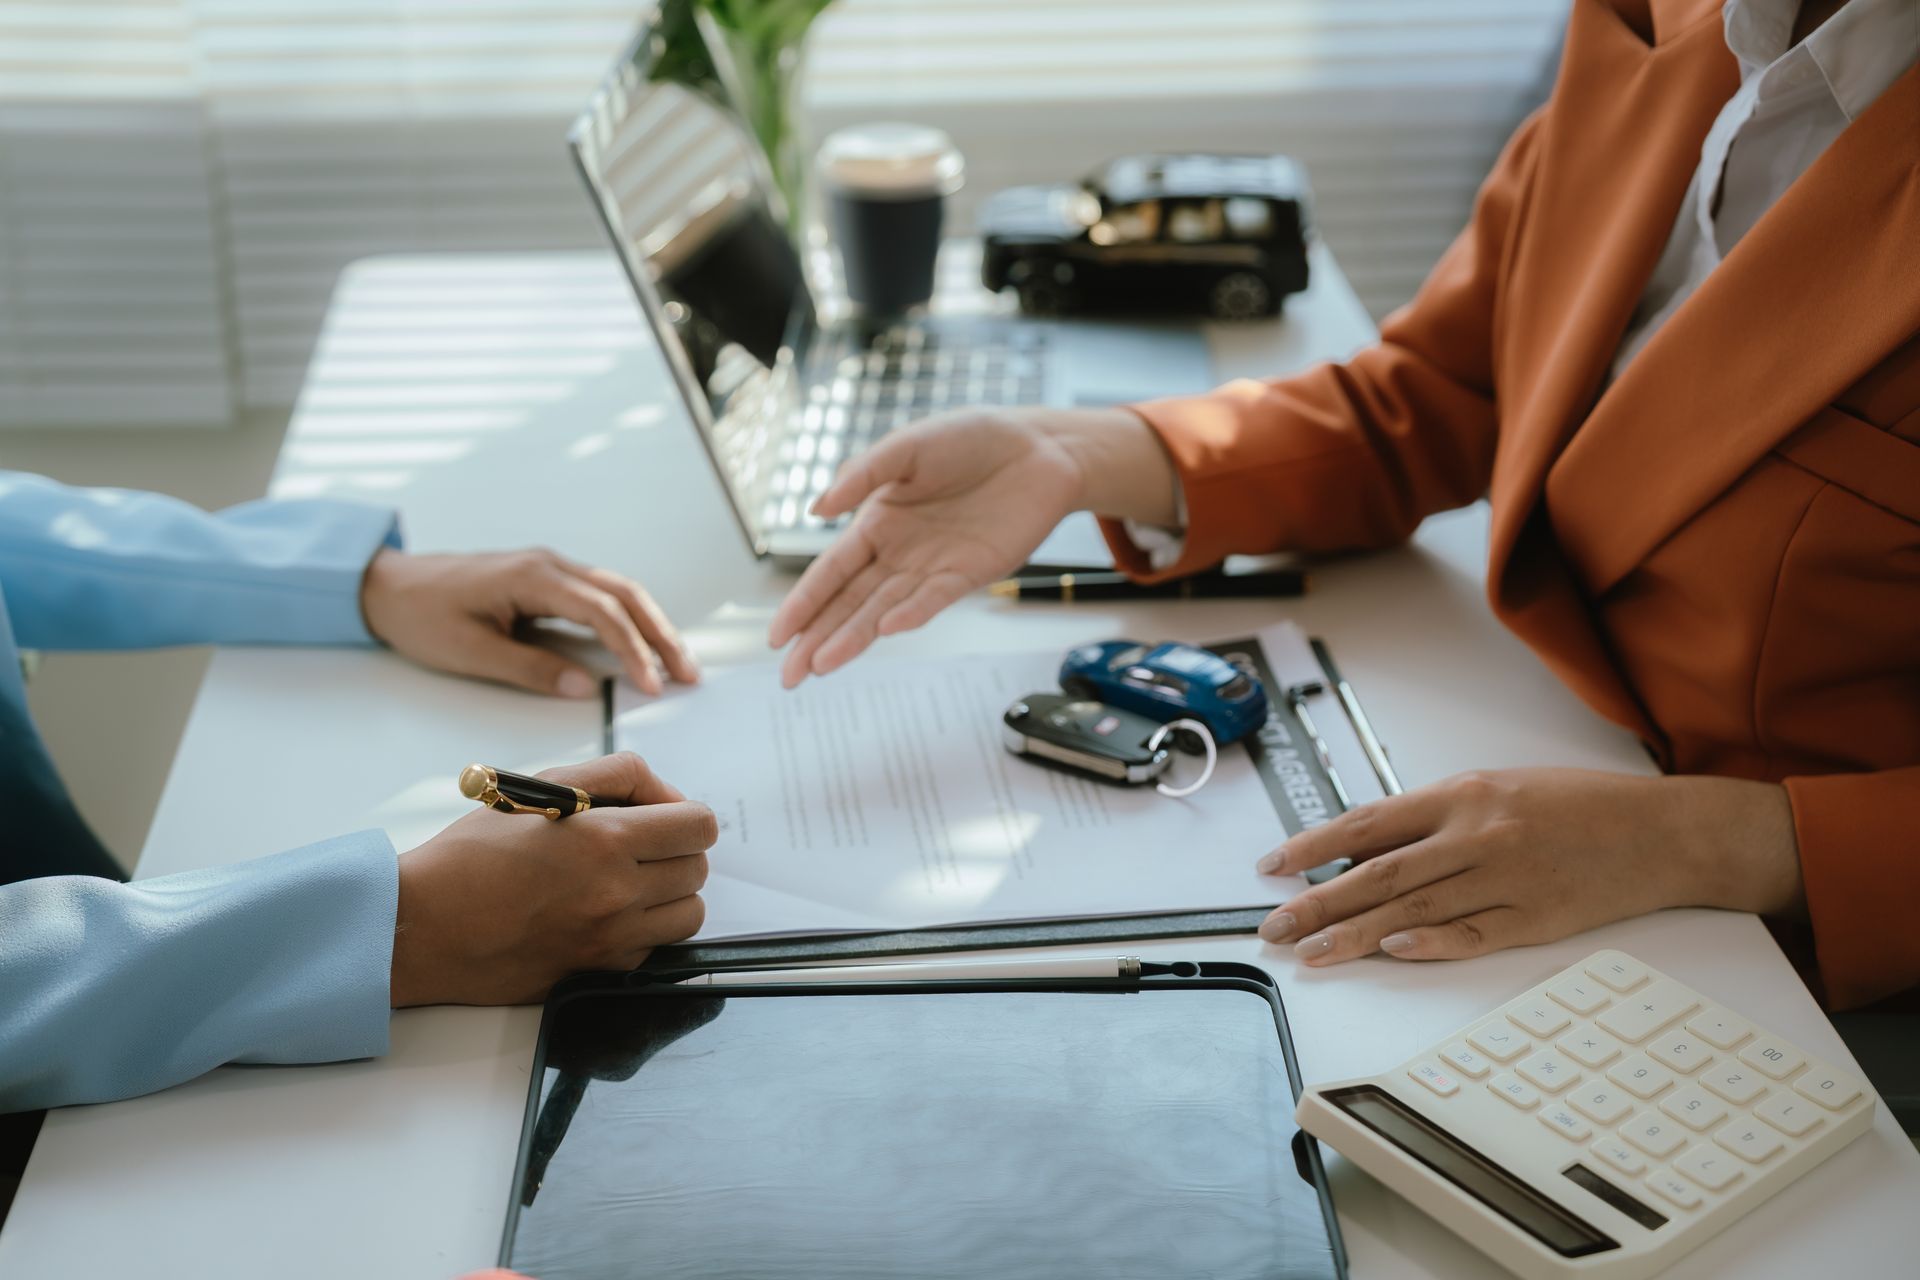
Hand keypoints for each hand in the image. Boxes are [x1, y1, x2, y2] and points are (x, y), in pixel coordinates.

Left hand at [360, 547, 697, 696]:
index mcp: (533, 577)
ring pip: (619, 591)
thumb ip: (531, 669)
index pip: (602, 613)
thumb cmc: (422, 617)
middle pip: (625, 594)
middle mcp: (550, 565)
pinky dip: (630, 619)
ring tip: (677, 663)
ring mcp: (550, 568)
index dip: (633, 650)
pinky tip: (643, 643)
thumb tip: (585, 687)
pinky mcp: (546, 579)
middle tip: (688, 674)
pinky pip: (602, 595)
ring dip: (652, 625)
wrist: (387, 586)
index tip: (654, 685)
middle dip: (661, 634)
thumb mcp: (472, 652)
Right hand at [390, 753, 714, 1005]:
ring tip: (631, 882)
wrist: (423, 927)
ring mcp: (613, 938)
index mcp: (605, 839)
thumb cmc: (472, 855)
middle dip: (678, 852)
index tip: (663, 817)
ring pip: (690, 913)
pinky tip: (608, 914)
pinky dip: (646, 930)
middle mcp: (617, 892)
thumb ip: (614, 777)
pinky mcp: (601, 971)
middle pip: (698, 868)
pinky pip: (658, 948)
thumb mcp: (541, 788)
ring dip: (671, 894)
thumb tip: (666, 795)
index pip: (699, 825)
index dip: (686, 816)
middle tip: (641, 846)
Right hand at [767, 406, 1175, 686]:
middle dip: (817, 639)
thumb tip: (816, 509)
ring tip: (822, 666)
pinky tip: (886, 629)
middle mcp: (900, 553)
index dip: (803, 604)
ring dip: (853, 638)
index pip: (830, 573)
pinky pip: (934, 599)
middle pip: (849, 603)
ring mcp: (933, 568)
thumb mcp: (909, 446)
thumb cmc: (973, 439)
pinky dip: (910, 614)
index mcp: (877, 523)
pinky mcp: (970, 573)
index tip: (778, 636)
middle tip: (789, 676)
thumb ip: (863, 474)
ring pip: (883, 611)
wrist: (1040, 449)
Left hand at [1255, 768, 1803, 964]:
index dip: (1313, 846)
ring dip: (1357, 934)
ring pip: (1415, 908)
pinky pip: (1473, 933)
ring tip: (1312, 952)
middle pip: (1379, 872)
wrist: (1661, 831)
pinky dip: (1431, 943)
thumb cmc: (1576, 806)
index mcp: (1462, 795)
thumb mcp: (1497, 789)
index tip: (1273, 867)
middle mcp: (1478, 834)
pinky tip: (1393, 951)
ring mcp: (1507, 877)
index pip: (1368, 823)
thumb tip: (1364, 849)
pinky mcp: (1537, 918)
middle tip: (1274, 925)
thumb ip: (1433, 817)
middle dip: (1318, 901)